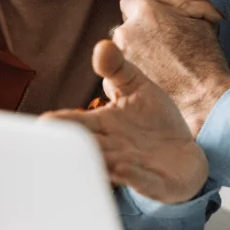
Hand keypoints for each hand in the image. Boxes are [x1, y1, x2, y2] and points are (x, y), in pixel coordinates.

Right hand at [45, 40, 208, 203]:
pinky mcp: (156, 184)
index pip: (77, 124)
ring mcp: (132, 169)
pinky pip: (142, 182)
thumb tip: (103, 45)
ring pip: (111, 166)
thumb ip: (118, 68)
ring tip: (92, 154)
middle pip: (89, 148)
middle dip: (75, 148)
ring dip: (101, 162)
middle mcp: (112, 149)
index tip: (43, 122)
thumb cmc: (154, 121)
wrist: (186, 152)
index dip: (61, 124)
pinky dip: (133, 177)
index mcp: (103, 125)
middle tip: (57, 146)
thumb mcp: (137, 87)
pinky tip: (123, 169)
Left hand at [111, 0, 229, 135]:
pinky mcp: (118, 80)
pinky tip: (152, 78)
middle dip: (138, 33)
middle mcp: (127, 30)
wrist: (203, 97)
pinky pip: (118, 70)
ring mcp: (120, 57)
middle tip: (160, 46)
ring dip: (134, 52)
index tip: (153, 22)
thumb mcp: (199, 16)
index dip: (143, 10)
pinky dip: (131, 72)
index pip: (131, 0)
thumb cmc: (205, 57)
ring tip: (158, 65)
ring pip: (121, 48)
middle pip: (125, 26)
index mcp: (145, 11)